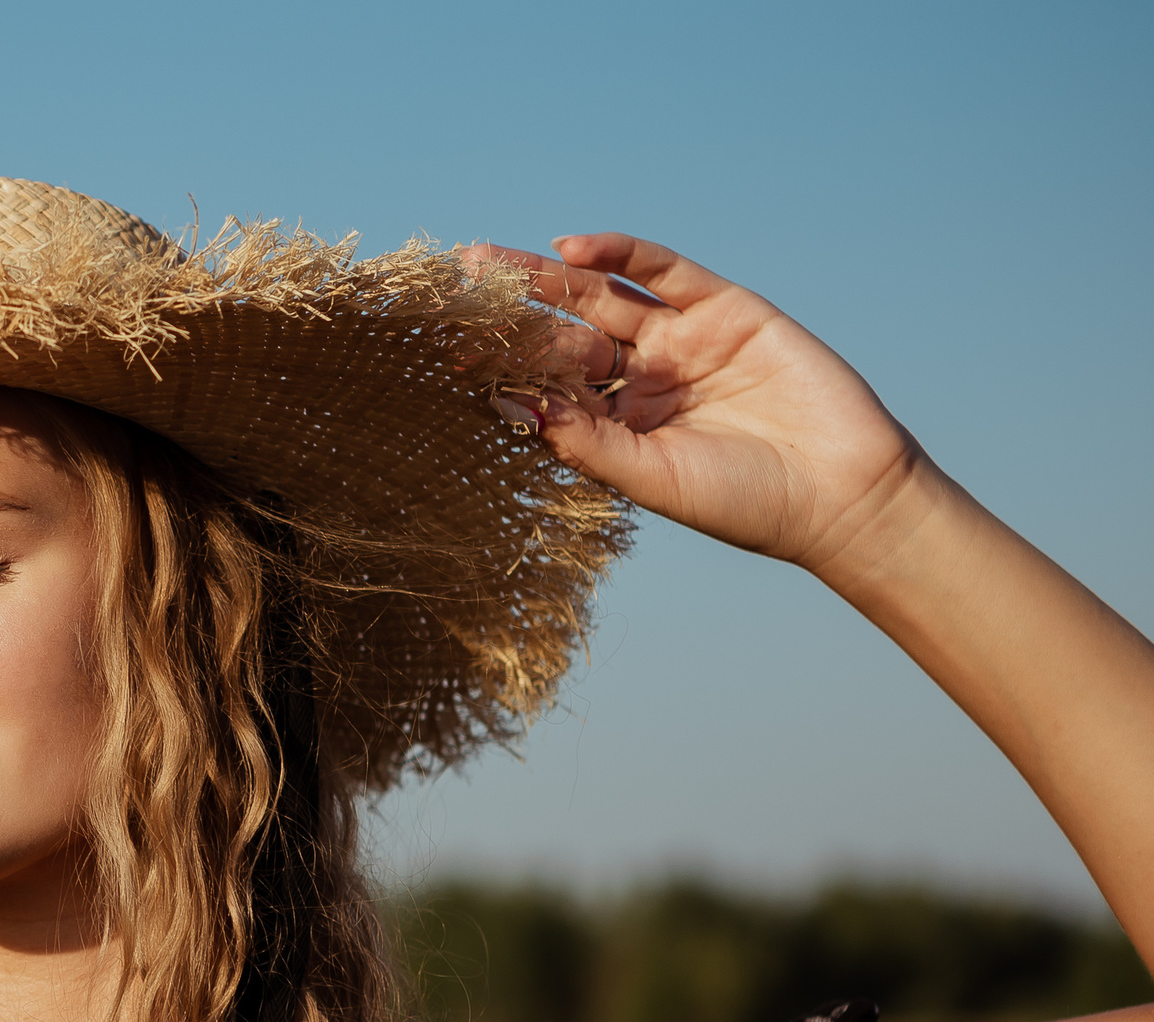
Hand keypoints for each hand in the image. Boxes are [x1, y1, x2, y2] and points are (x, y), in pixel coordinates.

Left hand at [469, 236, 934, 577]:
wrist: (839, 493)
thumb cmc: (742, 503)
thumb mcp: (647, 476)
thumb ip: (582, 439)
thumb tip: (510, 403)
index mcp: (619, 424)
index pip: (551, 386)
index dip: (506, 368)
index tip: (451, 356)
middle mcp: (644, 378)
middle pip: (566, 333)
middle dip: (515, 313)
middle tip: (458, 288)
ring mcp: (683, 340)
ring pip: (604, 297)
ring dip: (550, 278)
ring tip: (494, 264)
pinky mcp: (725, 309)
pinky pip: (664, 272)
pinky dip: (621, 255)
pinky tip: (570, 251)